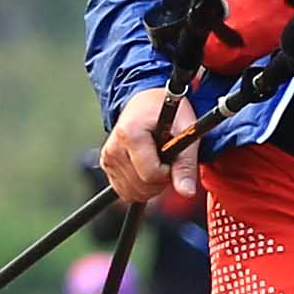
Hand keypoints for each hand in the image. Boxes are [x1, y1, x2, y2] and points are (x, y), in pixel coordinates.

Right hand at [97, 80, 203, 212]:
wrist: (147, 100)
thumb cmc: (166, 111)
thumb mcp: (184, 131)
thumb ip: (185, 164)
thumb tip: (187, 192)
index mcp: (131, 134)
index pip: (152, 174)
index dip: (169, 171)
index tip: (173, 156)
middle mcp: (114, 147)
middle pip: (141, 186)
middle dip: (160, 180)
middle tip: (167, 159)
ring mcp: (108, 157)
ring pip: (132, 193)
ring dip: (150, 186)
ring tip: (157, 162)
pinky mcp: (106, 165)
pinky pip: (125, 191)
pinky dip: (139, 187)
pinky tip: (146, 168)